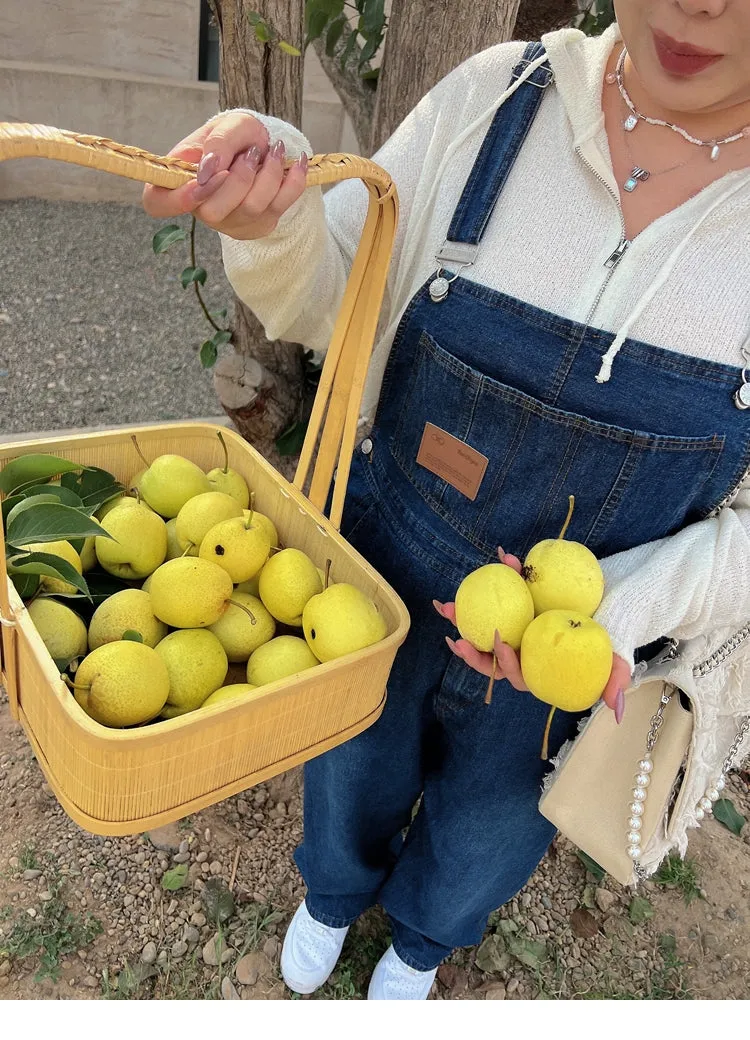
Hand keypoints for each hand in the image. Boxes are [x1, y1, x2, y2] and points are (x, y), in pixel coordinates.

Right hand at [142, 112, 308, 240]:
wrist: (263, 145)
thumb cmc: (235, 136)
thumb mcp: (225, 126)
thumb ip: (217, 143)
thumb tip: (209, 169)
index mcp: (179, 183)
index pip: (158, 204)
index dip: (178, 198)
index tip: (203, 178)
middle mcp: (202, 210)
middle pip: (213, 211)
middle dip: (239, 178)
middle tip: (252, 152)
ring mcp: (231, 223)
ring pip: (251, 208)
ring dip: (269, 174)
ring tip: (274, 150)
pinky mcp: (260, 225)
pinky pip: (280, 207)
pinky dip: (292, 181)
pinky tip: (297, 163)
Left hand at [433, 546, 630, 719]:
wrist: (619, 602)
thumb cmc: (614, 634)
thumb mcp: (618, 658)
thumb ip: (615, 681)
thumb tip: (615, 710)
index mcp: (540, 668)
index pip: (516, 675)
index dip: (503, 664)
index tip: (500, 643)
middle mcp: (525, 650)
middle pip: (490, 659)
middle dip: (469, 651)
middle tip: (457, 638)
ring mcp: (518, 626)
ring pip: (485, 627)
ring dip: (464, 617)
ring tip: (446, 606)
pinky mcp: (518, 602)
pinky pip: (503, 592)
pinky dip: (501, 575)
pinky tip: (501, 557)